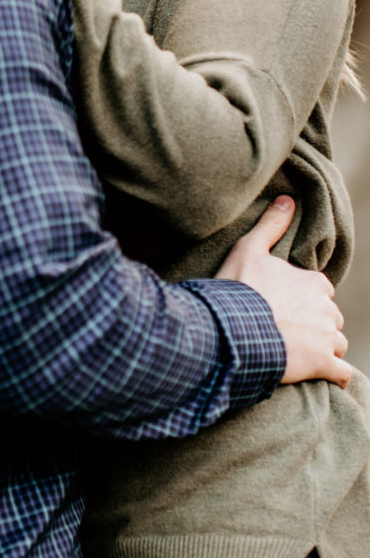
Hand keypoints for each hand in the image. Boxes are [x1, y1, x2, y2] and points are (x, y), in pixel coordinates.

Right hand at [216, 196, 351, 388]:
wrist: (232, 330)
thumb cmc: (239, 288)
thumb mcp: (249, 248)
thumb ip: (272, 224)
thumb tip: (287, 199)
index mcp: (314, 282)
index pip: (321, 291)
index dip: (305, 298)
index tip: (285, 305)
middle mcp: (327, 309)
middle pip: (331, 318)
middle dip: (317, 324)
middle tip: (289, 329)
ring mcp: (327, 339)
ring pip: (338, 344)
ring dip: (325, 349)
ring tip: (299, 353)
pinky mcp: (323, 365)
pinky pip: (342, 373)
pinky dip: (335, 374)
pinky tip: (324, 376)